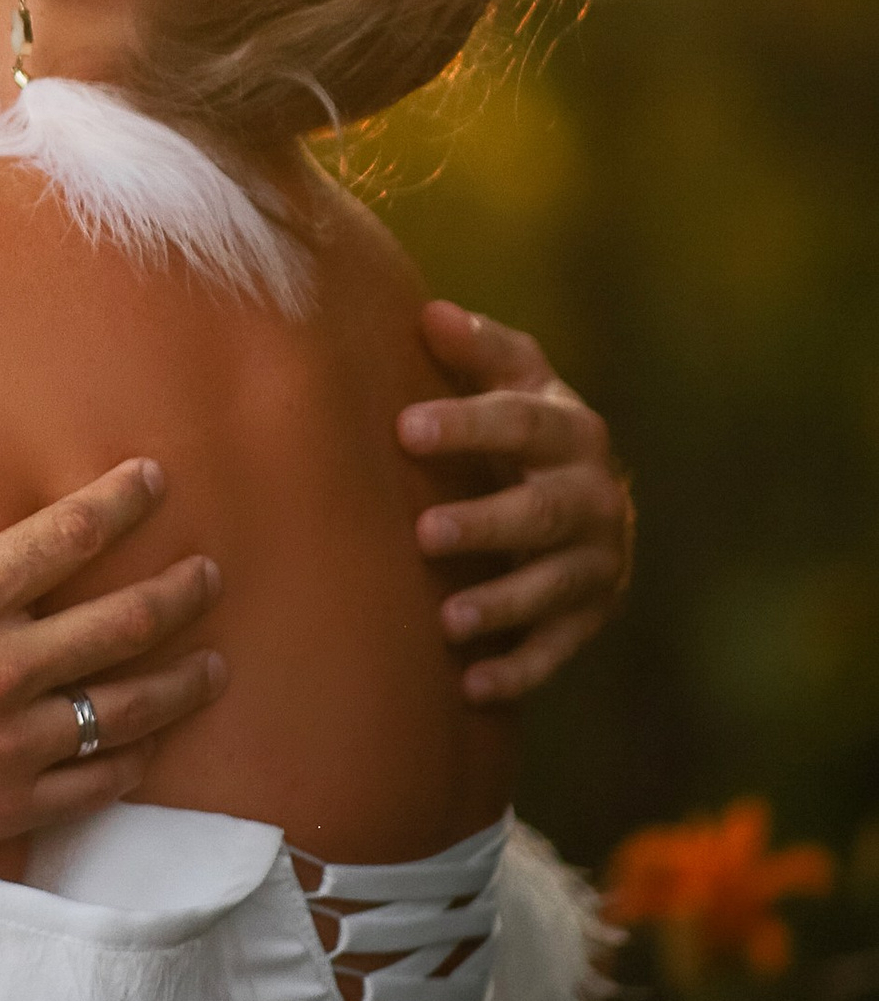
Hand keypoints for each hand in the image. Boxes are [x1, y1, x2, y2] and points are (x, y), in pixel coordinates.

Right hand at [0, 408, 224, 902]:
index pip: (67, 536)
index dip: (120, 500)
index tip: (156, 479)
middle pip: (123, 623)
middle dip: (179, 591)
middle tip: (210, 574)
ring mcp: (8, 746)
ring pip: (128, 710)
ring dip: (182, 683)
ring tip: (214, 665)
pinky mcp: (4, 808)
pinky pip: (95, 787)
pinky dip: (134, 764)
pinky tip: (150, 749)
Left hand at [399, 302, 632, 703]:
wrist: (589, 495)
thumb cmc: (525, 424)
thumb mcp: (514, 378)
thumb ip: (476, 349)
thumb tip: (430, 315)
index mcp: (569, 428)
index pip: (519, 422)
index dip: (466, 424)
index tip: (404, 427)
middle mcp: (592, 495)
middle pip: (540, 512)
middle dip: (486, 524)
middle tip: (424, 532)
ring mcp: (596, 561)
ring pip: (553, 587)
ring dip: (503, 605)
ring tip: (448, 620)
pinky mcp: (590, 615)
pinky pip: (558, 649)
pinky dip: (519, 669)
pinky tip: (473, 685)